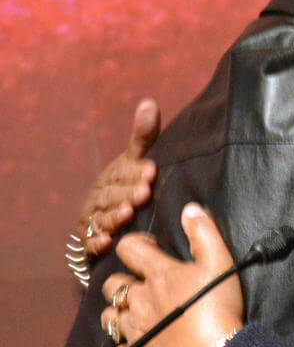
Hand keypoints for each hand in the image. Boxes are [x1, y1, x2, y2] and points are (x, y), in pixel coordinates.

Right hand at [79, 99, 160, 255]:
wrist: (112, 224)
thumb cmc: (130, 185)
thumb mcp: (138, 161)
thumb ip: (144, 136)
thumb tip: (149, 102)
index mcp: (113, 176)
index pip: (122, 171)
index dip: (135, 171)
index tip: (152, 169)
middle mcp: (100, 196)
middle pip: (111, 195)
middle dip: (127, 193)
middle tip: (145, 192)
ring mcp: (93, 220)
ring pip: (101, 218)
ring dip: (114, 217)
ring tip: (128, 214)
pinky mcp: (88, 243)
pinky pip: (89, 244)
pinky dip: (96, 243)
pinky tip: (106, 243)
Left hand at [90, 203, 243, 346]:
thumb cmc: (217, 304)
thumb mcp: (219, 260)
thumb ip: (203, 231)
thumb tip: (189, 208)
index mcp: (158, 275)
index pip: (129, 249)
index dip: (135, 242)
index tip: (152, 245)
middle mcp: (139, 301)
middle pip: (113, 285)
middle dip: (122, 278)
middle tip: (141, 279)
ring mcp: (136, 331)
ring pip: (109, 318)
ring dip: (115, 311)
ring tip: (129, 310)